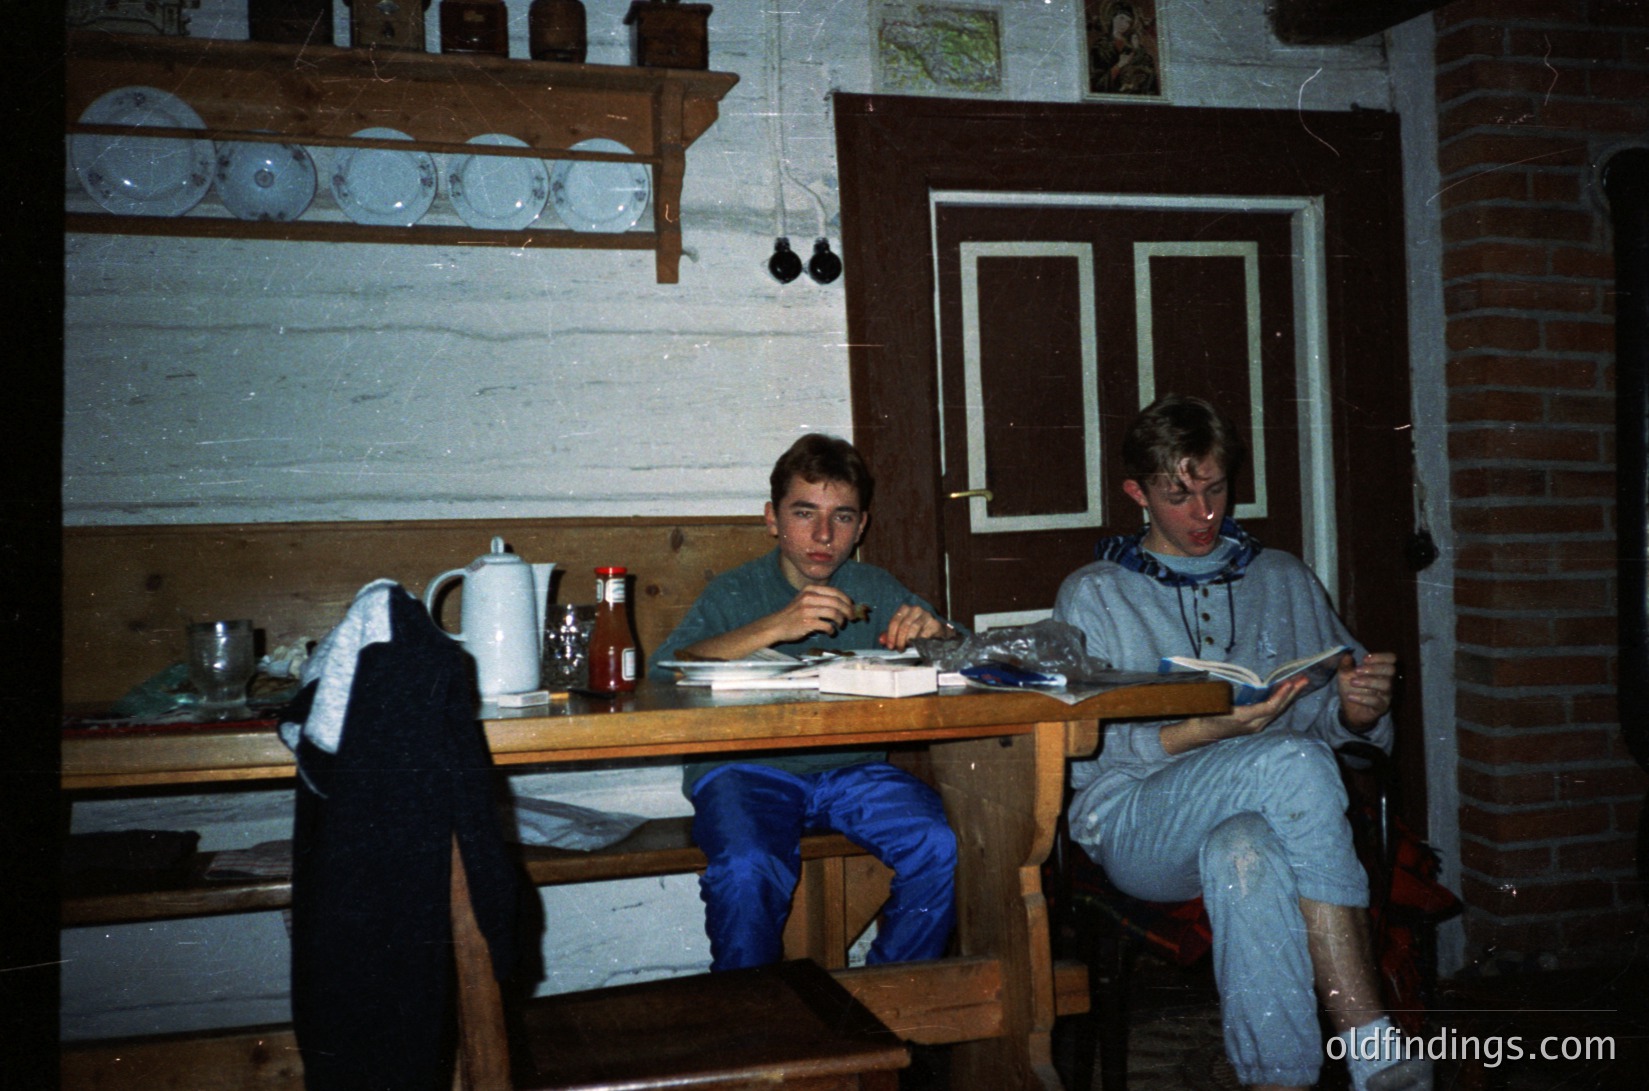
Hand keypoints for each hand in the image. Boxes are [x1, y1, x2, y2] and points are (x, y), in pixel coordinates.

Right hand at [766, 585, 856, 643]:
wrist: (777, 625)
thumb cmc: (793, 613)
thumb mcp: (805, 599)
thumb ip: (821, 598)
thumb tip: (844, 604)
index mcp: (810, 590)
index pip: (835, 592)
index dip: (846, 600)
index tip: (851, 607)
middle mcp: (809, 597)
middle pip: (837, 602)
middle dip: (848, 611)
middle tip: (851, 618)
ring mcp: (807, 610)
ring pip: (834, 613)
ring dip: (841, 620)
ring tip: (841, 625)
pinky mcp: (807, 622)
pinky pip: (827, 626)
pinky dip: (832, 630)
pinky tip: (831, 632)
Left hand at [877, 604, 950, 650]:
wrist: (936, 632)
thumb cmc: (916, 631)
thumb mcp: (901, 632)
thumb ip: (890, 635)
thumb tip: (881, 640)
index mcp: (905, 609)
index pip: (895, 621)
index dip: (891, 635)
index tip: (890, 646)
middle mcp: (916, 609)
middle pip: (904, 625)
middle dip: (899, 639)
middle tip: (898, 649)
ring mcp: (926, 615)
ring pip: (913, 628)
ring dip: (908, 640)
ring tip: (906, 648)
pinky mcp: (935, 623)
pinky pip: (925, 633)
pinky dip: (919, 641)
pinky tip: (917, 646)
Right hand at [1160, 674, 1308, 754]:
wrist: (1200, 733)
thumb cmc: (1205, 715)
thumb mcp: (1214, 703)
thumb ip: (1227, 696)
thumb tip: (1242, 686)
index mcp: (1243, 718)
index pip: (1269, 707)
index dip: (1280, 695)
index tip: (1289, 683)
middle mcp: (1253, 725)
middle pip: (1277, 709)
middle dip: (1291, 694)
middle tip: (1304, 679)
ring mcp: (1255, 726)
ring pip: (1277, 711)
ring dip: (1289, 697)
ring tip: (1300, 683)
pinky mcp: (1254, 725)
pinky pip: (1271, 712)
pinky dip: (1280, 701)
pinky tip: (1286, 692)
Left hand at [1337, 651, 1395, 729]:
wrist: (1350, 710)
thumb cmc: (1352, 689)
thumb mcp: (1345, 675)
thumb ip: (1345, 665)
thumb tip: (1346, 655)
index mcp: (1381, 670)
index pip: (1391, 658)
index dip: (1380, 656)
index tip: (1364, 659)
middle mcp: (1387, 681)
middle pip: (1391, 670)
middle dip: (1374, 668)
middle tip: (1357, 670)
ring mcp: (1386, 695)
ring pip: (1386, 685)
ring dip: (1368, 681)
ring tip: (1352, 682)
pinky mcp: (1382, 707)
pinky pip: (1377, 701)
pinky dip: (1362, 698)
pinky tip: (1350, 696)